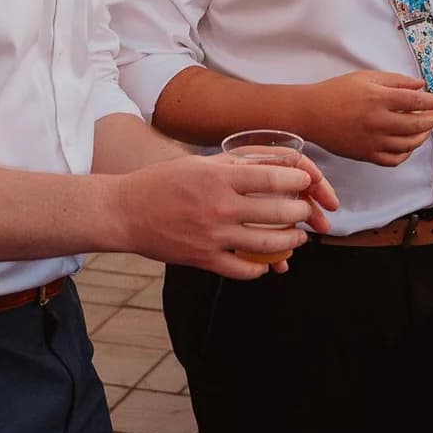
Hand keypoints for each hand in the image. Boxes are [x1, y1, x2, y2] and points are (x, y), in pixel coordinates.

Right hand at [110, 153, 337, 278]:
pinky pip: (242, 269)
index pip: (272, 177)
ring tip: (297, 238)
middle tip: (306, 212)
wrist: (125, 212)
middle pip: (276, 212)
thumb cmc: (161, 182)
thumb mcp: (198, 163)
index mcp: (219, 177)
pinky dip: (259, 269)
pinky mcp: (203, 258)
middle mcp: (219, 206)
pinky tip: (266, 265)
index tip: (307, 182)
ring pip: (266, 244)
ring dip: (289, 242)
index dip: (298, 180)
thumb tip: (267, 163)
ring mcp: (212, 235)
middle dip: (300, 213)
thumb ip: (232, 165)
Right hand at [296, 71, 432, 166]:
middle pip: (417, 125)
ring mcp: (373, 141)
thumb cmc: (336, 91)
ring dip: (423, 136)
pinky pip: (394, 159)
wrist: (310, 113)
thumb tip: (420, 86)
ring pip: (409, 144)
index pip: (417, 102)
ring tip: (425, 128)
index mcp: (379, 99)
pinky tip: (408, 144)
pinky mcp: (366, 155)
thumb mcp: (365, 77)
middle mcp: (378, 122)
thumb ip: (395, 81)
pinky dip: (406, 153)